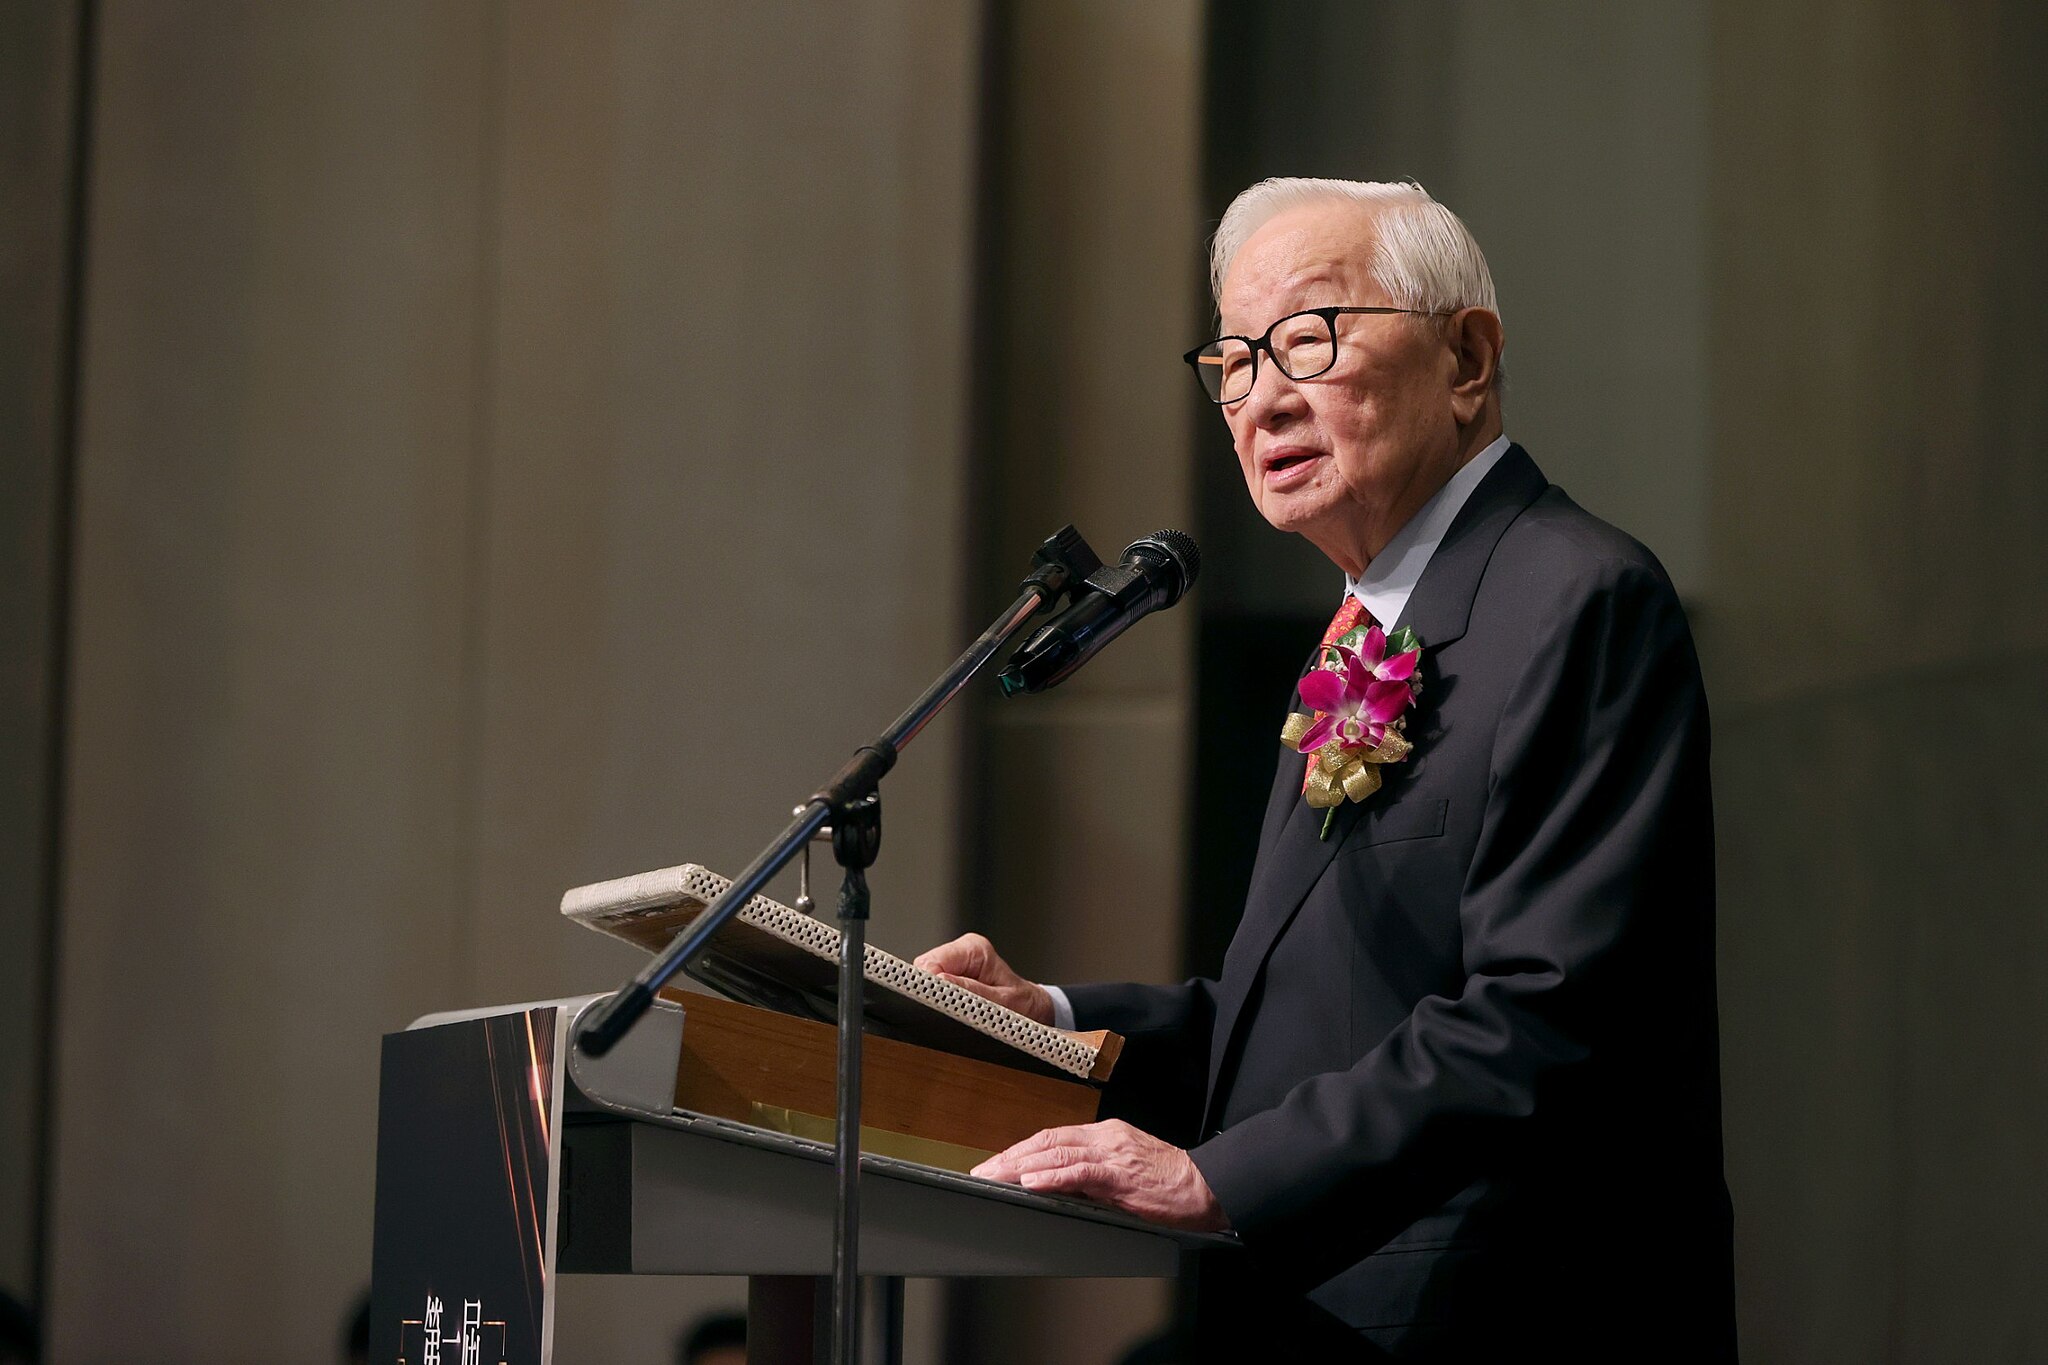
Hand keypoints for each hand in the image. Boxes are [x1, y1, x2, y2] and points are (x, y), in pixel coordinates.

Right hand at [913, 932, 1054, 1025]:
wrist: (1031, 1009)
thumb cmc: (1022, 1004)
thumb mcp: (1002, 1002)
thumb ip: (972, 992)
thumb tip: (940, 981)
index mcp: (975, 949)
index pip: (935, 960)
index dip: (929, 982)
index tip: (933, 1000)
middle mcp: (963, 951)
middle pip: (925, 967)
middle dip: (931, 990)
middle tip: (946, 1009)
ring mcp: (955, 962)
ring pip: (925, 976)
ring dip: (934, 995)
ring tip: (954, 1008)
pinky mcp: (950, 975)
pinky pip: (932, 985)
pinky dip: (937, 998)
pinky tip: (951, 1006)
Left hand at [971, 1120, 1229, 1231]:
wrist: (1205, 1186)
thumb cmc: (1169, 1182)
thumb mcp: (1125, 1168)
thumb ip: (1092, 1170)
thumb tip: (1057, 1181)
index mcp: (1106, 1134)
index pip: (1053, 1136)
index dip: (1021, 1148)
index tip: (997, 1162)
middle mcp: (1105, 1137)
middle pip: (1047, 1141)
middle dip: (1010, 1156)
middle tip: (982, 1171)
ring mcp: (1113, 1153)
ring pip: (1057, 1152)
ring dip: (1021, 1165)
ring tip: (995, 1176)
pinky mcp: (1121, 1175)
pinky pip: (1080, 1172)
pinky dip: (1053, 1175)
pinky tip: (1032, 1181)